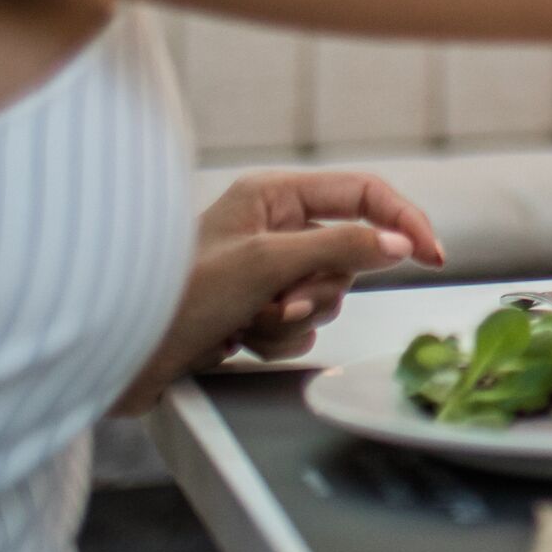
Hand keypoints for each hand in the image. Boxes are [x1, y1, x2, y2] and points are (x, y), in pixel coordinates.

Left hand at [113, 170, 444, 415]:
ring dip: (295, 319)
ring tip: (251, 322)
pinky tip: (238, 341)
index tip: (432, 255)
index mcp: (274, 195)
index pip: (363, 194)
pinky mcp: (253, 311)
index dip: (402, 221)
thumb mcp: (265, 264)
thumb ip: (338, 248)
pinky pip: (300, 328)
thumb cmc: (176, 296)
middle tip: (284, 303)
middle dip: (321, 288)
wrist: (120, 357)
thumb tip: (397, 245)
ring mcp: (264, 272)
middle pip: (348, 254)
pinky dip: (276, 341)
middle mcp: (273, 228)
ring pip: (327, 295)